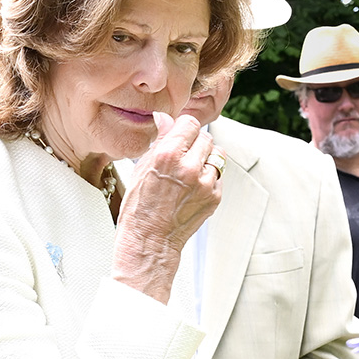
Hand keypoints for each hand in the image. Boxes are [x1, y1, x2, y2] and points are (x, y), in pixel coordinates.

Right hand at [112, 113, 224, 302]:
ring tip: (189, 173)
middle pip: (206, 137)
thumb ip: (160, 140)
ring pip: (217, 155)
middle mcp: (190, 168)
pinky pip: (218, 176)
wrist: (150, 239)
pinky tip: (192, 188)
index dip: (184, 128)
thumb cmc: (140, 205)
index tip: (181, 135)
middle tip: (184, 156)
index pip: (190, 123)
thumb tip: (166, 119)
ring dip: (205, 159)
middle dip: (195, 143)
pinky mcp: (215, 197)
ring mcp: (206, 184)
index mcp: (169, 155)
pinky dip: (209, 178)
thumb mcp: (142, 167)